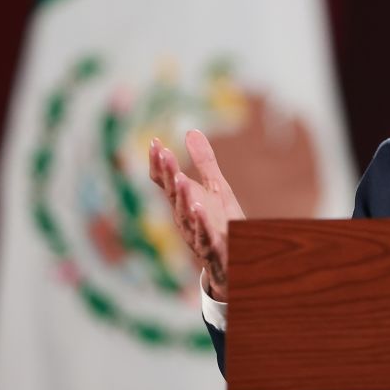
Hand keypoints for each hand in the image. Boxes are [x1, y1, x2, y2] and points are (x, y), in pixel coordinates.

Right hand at [148, 130, 244, 301]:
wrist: (235, 258)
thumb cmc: (221, 221)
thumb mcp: (215, 187)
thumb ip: (204, 162)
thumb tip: (190, 131)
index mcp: (184, 201)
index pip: (166, 181)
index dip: (159, 163)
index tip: (155, 142)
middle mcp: (185, 217)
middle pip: (173, 194)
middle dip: (169, 174)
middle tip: (164, 153)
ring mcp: (197, 233)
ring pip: (186, 215)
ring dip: (182, 197)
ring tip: (180, 178)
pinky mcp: (214, 247)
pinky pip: (205, 235)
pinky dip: (201, 223)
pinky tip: (199, 208)